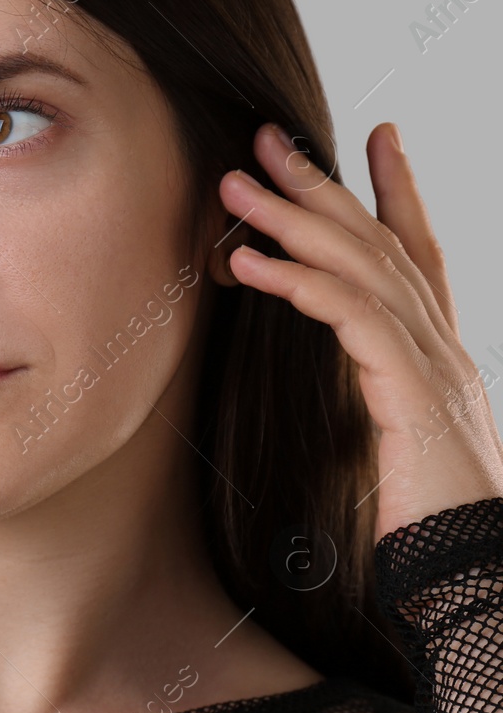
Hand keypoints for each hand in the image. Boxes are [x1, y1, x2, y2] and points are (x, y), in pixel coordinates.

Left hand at [218, 121, 502, 541]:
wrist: (474, 575)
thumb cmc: (426, 522)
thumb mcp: (393, 445)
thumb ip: (374, 396)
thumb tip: (345, 374)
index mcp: (439, 356)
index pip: (419, 255)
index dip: (397, 192)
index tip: (377, 136)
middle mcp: (444, 348)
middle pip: (382, 242)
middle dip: (325, 184)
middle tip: (270, 137)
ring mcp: (435, 365)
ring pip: (364, 267)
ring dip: (294, 219)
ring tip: (237, 186)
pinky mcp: (415, 393)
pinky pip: (353, 318)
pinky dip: (301, 282)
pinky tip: (254, 262)